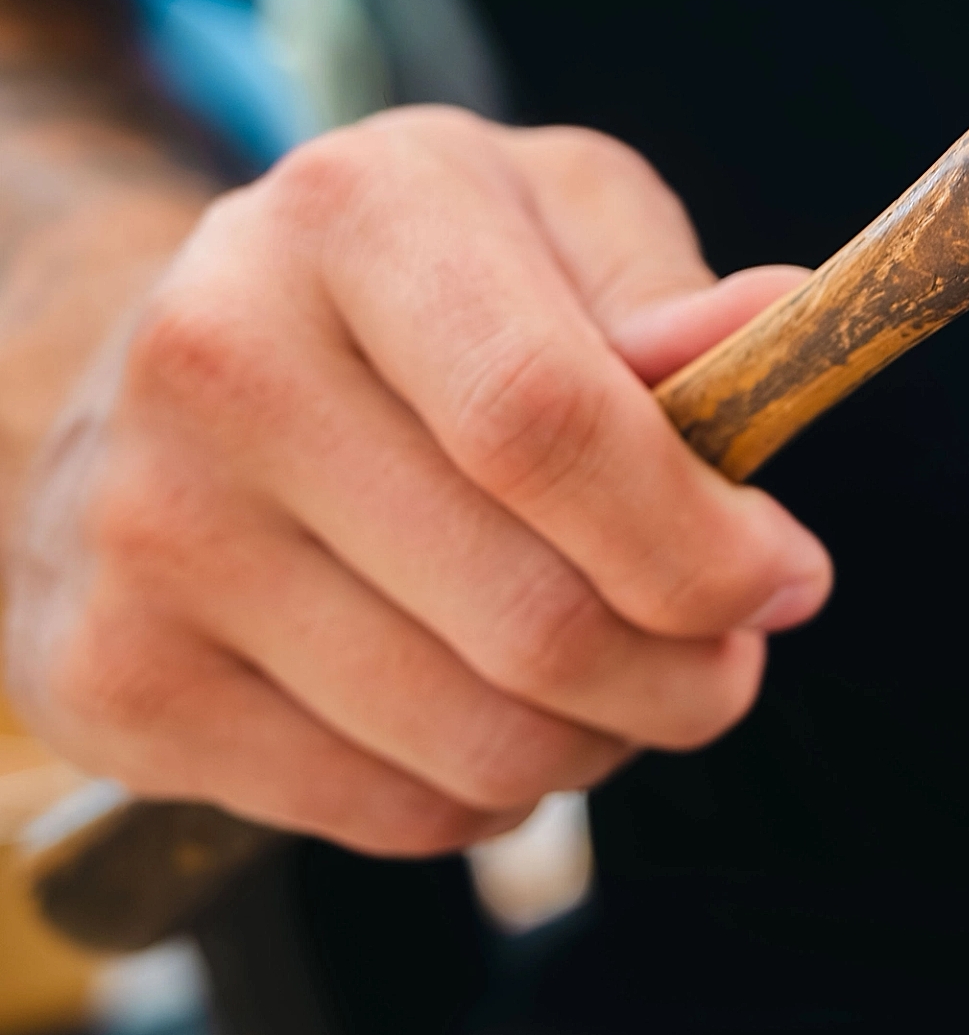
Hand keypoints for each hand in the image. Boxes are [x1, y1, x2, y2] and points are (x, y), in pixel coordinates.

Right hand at [6, 108, 827, 851]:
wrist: (159, 376)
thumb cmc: (420, 298)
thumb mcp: (554, 222)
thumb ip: (668, 290)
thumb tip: (772, 323)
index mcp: (351, 219)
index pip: (548, 425)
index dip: (699, 541)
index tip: (787, 580)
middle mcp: (218, 364)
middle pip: (532, 617)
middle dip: (687, 672)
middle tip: (725, 658)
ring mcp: (143, 533)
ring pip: (477, 743)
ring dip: (599, 742)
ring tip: (612, 679)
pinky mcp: (115, 681)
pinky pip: (389, 815)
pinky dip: (485, 797)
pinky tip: (482, 712)